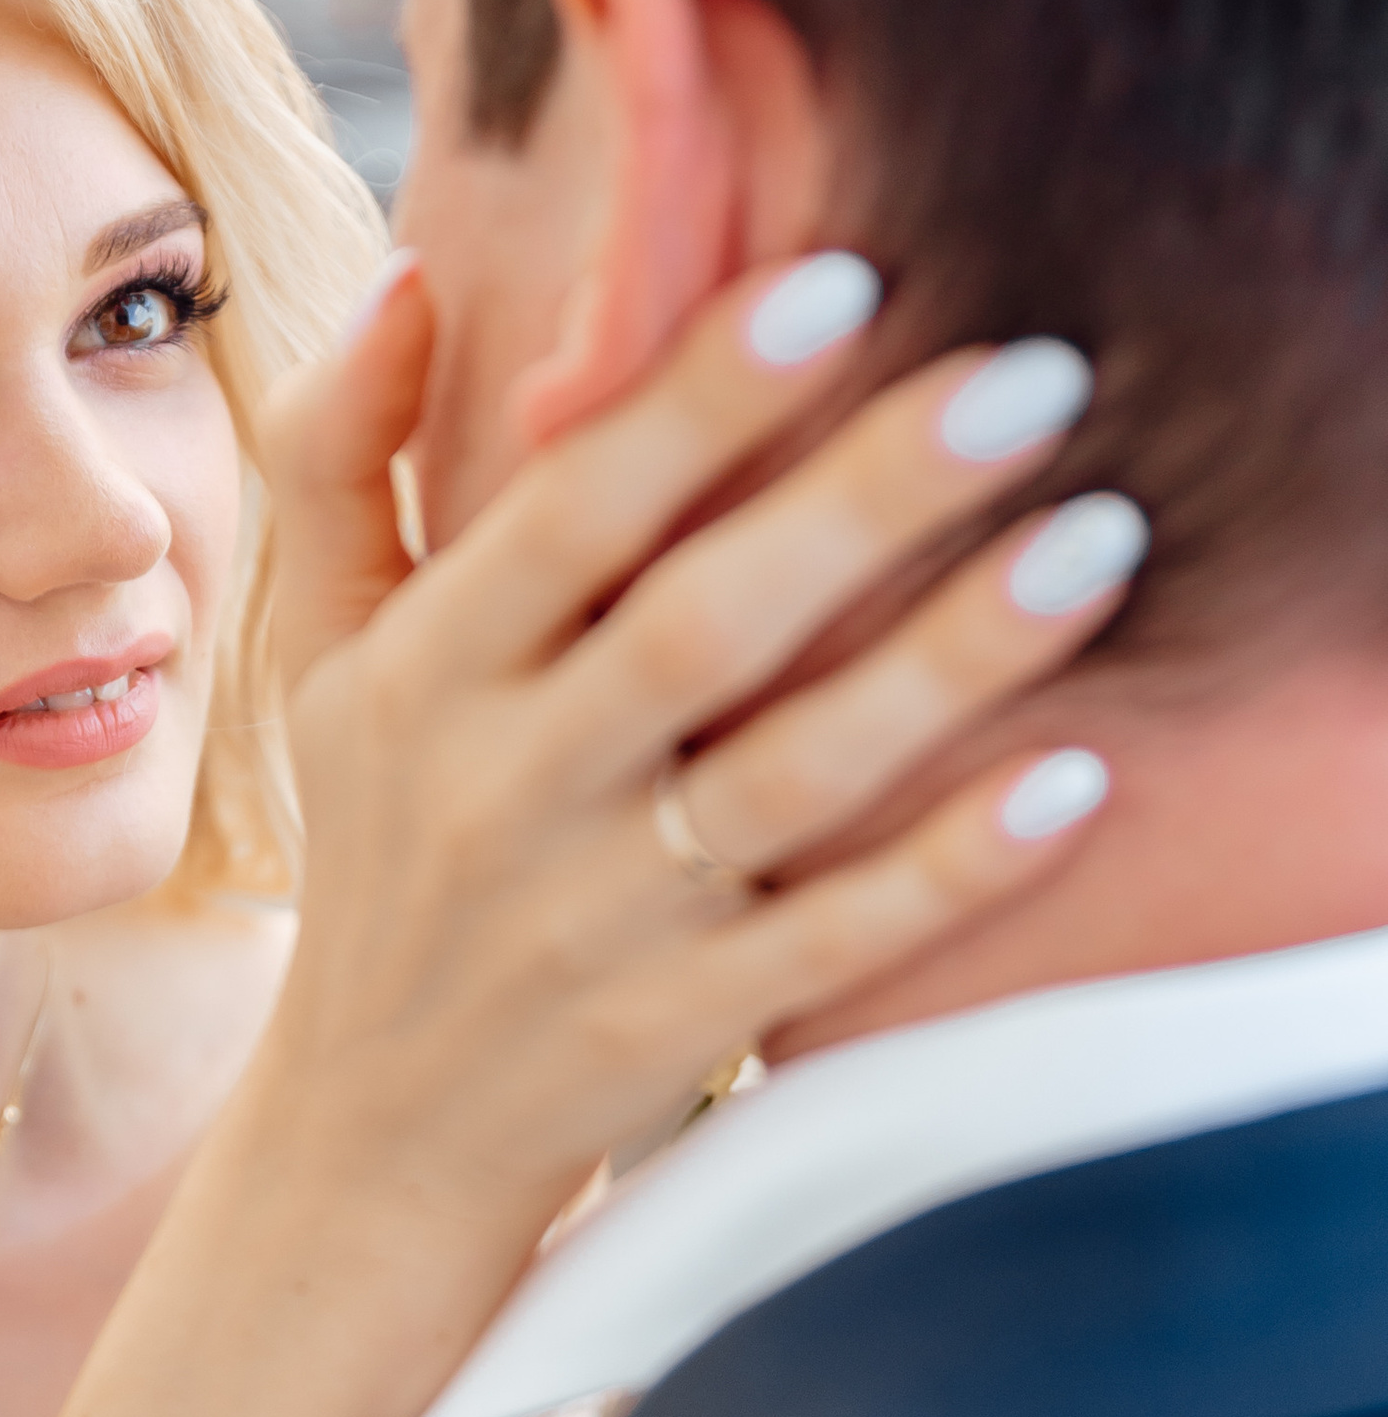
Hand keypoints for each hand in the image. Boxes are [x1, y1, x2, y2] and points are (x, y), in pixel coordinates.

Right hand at [245, 256, 1132, 1409]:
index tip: (840, 284)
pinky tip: (1071, 782)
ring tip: (1095, 544)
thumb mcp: (320, 660)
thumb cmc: (376, 856)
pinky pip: (834, 944)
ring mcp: (597, 922)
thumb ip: (341, 463)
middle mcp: (504, 793)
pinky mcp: (677, 1032)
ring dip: (946, 666)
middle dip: (867, 499)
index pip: (566, 515)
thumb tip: (413, 270)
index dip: (696, 401)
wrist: (366, 1146)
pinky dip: (948, 872)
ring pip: (789, 779)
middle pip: (699, 629)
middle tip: (1034, 377)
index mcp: (421, 677)